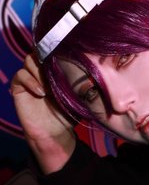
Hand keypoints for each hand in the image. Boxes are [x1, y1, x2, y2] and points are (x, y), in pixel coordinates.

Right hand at [10, 53, 75, 173]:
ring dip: (39, 71)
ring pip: (28, 60)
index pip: (51, 51)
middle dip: (47, 60)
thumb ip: (81, 84)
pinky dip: (30, 81)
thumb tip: (92, 73)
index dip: (56, 51)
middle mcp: (40, 72)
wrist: (55, 133)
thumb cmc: (67, 115)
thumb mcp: (77, 98)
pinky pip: (20, 76)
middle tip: (56, 75)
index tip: (65, 58)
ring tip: (49, 87)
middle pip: (39, 52)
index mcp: (54, 71)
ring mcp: (29, 78)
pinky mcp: (19, 88)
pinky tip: (41, 92)